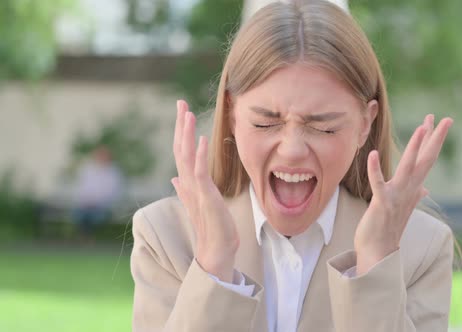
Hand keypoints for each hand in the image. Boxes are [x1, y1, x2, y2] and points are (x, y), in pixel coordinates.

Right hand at [171, 100, 238, 282]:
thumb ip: (186, 189)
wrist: (215, 250)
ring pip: (187, 157)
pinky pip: (200, 173)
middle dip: (180, 125)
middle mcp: (189, 183)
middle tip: (180, 102)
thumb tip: (175, 178)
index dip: (181, 131)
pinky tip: (201, 140)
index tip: (183, 111)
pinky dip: (200, 156)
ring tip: (188, 114)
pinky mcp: (205, 197)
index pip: (182, 151)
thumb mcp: (199, 202)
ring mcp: (196, 190)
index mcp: (189, 182)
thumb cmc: (211, 227)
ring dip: (187, 135)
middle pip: (181, 149)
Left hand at [354, 114, 452, 274]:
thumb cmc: (388, 229)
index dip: (432, 140)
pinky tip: (373, 153)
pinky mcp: (381, 204)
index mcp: (412, 189)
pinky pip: (378, 184)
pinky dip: (375, 169)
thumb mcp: (404, 209)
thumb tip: (425, 189)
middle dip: (434, 139)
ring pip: (408, 168)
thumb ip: (415, 195)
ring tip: (422, 127)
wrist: (379, 253)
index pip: (426, 160)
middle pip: (425, 160)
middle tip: (445, 119)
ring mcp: (396, 197)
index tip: (438, 121)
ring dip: (415, 148)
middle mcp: (408, 190)